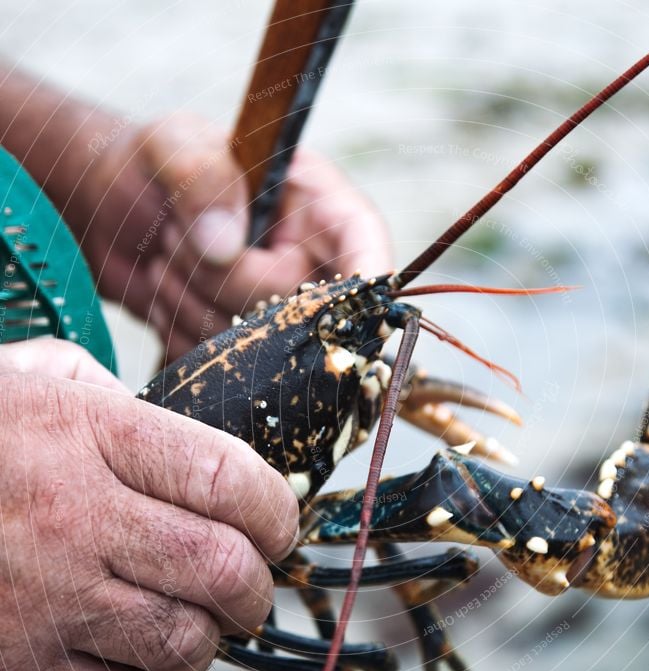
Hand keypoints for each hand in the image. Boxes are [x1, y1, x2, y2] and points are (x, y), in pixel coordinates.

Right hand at [0, 340, 297, 670]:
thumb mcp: (31, 377)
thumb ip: (110, 390)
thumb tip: (175, 428)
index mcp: (89, 435)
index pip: (229, 478)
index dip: (276, 509)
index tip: (278, 522)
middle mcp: (73, 518)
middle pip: (222, 568)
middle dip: (256, 584)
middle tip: (249, 582)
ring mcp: (44, 601)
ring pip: (183, 640)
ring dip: (207, 634)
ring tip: (191, 616)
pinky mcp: (15, 670)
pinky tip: (131, 656)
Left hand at [83, 114, 392, 359]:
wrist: (102, 213)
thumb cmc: (149, 166)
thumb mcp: (171, 146)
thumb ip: (201, 176)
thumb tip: (226, 247)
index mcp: (309, 202)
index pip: (361, 240)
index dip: (365, 276)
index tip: (346, 306)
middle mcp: (303, 260)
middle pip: (301, 307)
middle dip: (226, 281)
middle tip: (175, 237)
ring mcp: (272, 307)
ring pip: (256, 343)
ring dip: (189, 302)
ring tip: (163, 257)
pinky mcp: (240, 345)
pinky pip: (221, 364)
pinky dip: (177, 330)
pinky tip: (162, 290)